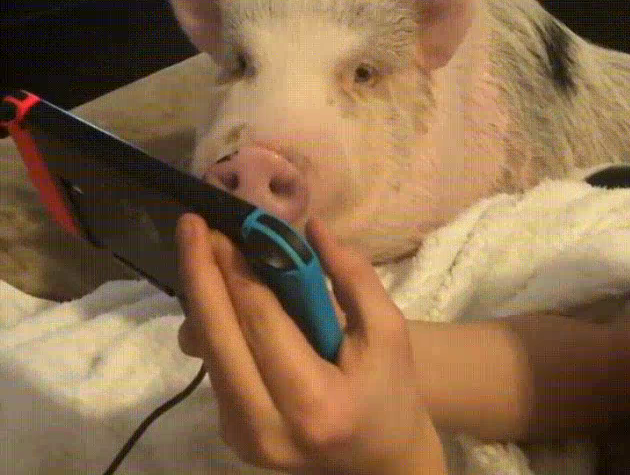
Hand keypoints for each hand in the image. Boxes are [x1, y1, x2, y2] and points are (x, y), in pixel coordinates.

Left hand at [176, 213, 444, 473]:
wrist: (378, 456)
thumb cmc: (389, 389)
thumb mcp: (387, 329)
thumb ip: (352, 275)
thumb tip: (311, 226)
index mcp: (314, 403)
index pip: (262, 323)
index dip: (235, 270)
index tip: (218, 227)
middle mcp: (265, 427)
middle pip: (217, 337)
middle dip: (199, 273)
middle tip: (192, 225)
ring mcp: (241, 436)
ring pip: (206, 350)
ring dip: (200, 294)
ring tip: (206, 250)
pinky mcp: (230, 432)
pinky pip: (213, 362)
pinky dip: (211, 320)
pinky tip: (219, 288)